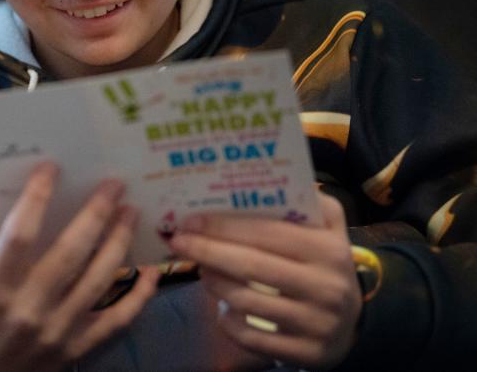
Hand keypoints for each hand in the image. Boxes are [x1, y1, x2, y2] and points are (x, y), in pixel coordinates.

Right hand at [0, 163, 158, 371]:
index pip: (19, 235)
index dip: (36, 199)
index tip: (52, 168)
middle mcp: (30, 308)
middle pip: (70, 254)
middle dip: (95, 214)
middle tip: (114, 183)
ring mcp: (59, 329)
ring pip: (98, 281)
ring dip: (119, 243)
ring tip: (132, 211)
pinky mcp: (78, 347)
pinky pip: (117, 320)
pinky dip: (138, 297)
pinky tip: (150, 271)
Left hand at [169, 193, 361, 369]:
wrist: (353, 325)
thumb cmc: (325, 266)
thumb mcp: (328, 229)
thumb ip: (303, 202)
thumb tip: (263, 177)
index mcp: (329, 249)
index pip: (267, 232)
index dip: (224, 226)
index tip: (190, 219)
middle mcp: (326, 287)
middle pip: (251, 265)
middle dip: (207, 250)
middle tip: (178, 240)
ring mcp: (316, 324)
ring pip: (246, 300)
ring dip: (213, 282)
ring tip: (200, 268)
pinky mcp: (306, 354)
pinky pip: (251, 336)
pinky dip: (227, 320)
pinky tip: (220, 306)